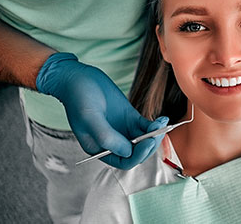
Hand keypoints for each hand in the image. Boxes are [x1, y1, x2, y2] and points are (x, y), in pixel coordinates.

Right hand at [36, 52, 168, 169]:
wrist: (79, 78)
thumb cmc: (78, 98)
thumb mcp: (90, 119)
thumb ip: (107, 137)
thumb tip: (127, 152)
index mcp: (100, 149)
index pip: (124, 161)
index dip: (138, 155)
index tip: (147, 143)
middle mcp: (114, 142)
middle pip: (138, 152)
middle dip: (150, 145)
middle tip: (158, 132)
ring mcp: (123, 130)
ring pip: (145, 140)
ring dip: (155, 135)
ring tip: (162, 123)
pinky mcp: (130, 118)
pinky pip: (146, 127)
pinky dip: (155, 125)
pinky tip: (162, 118)